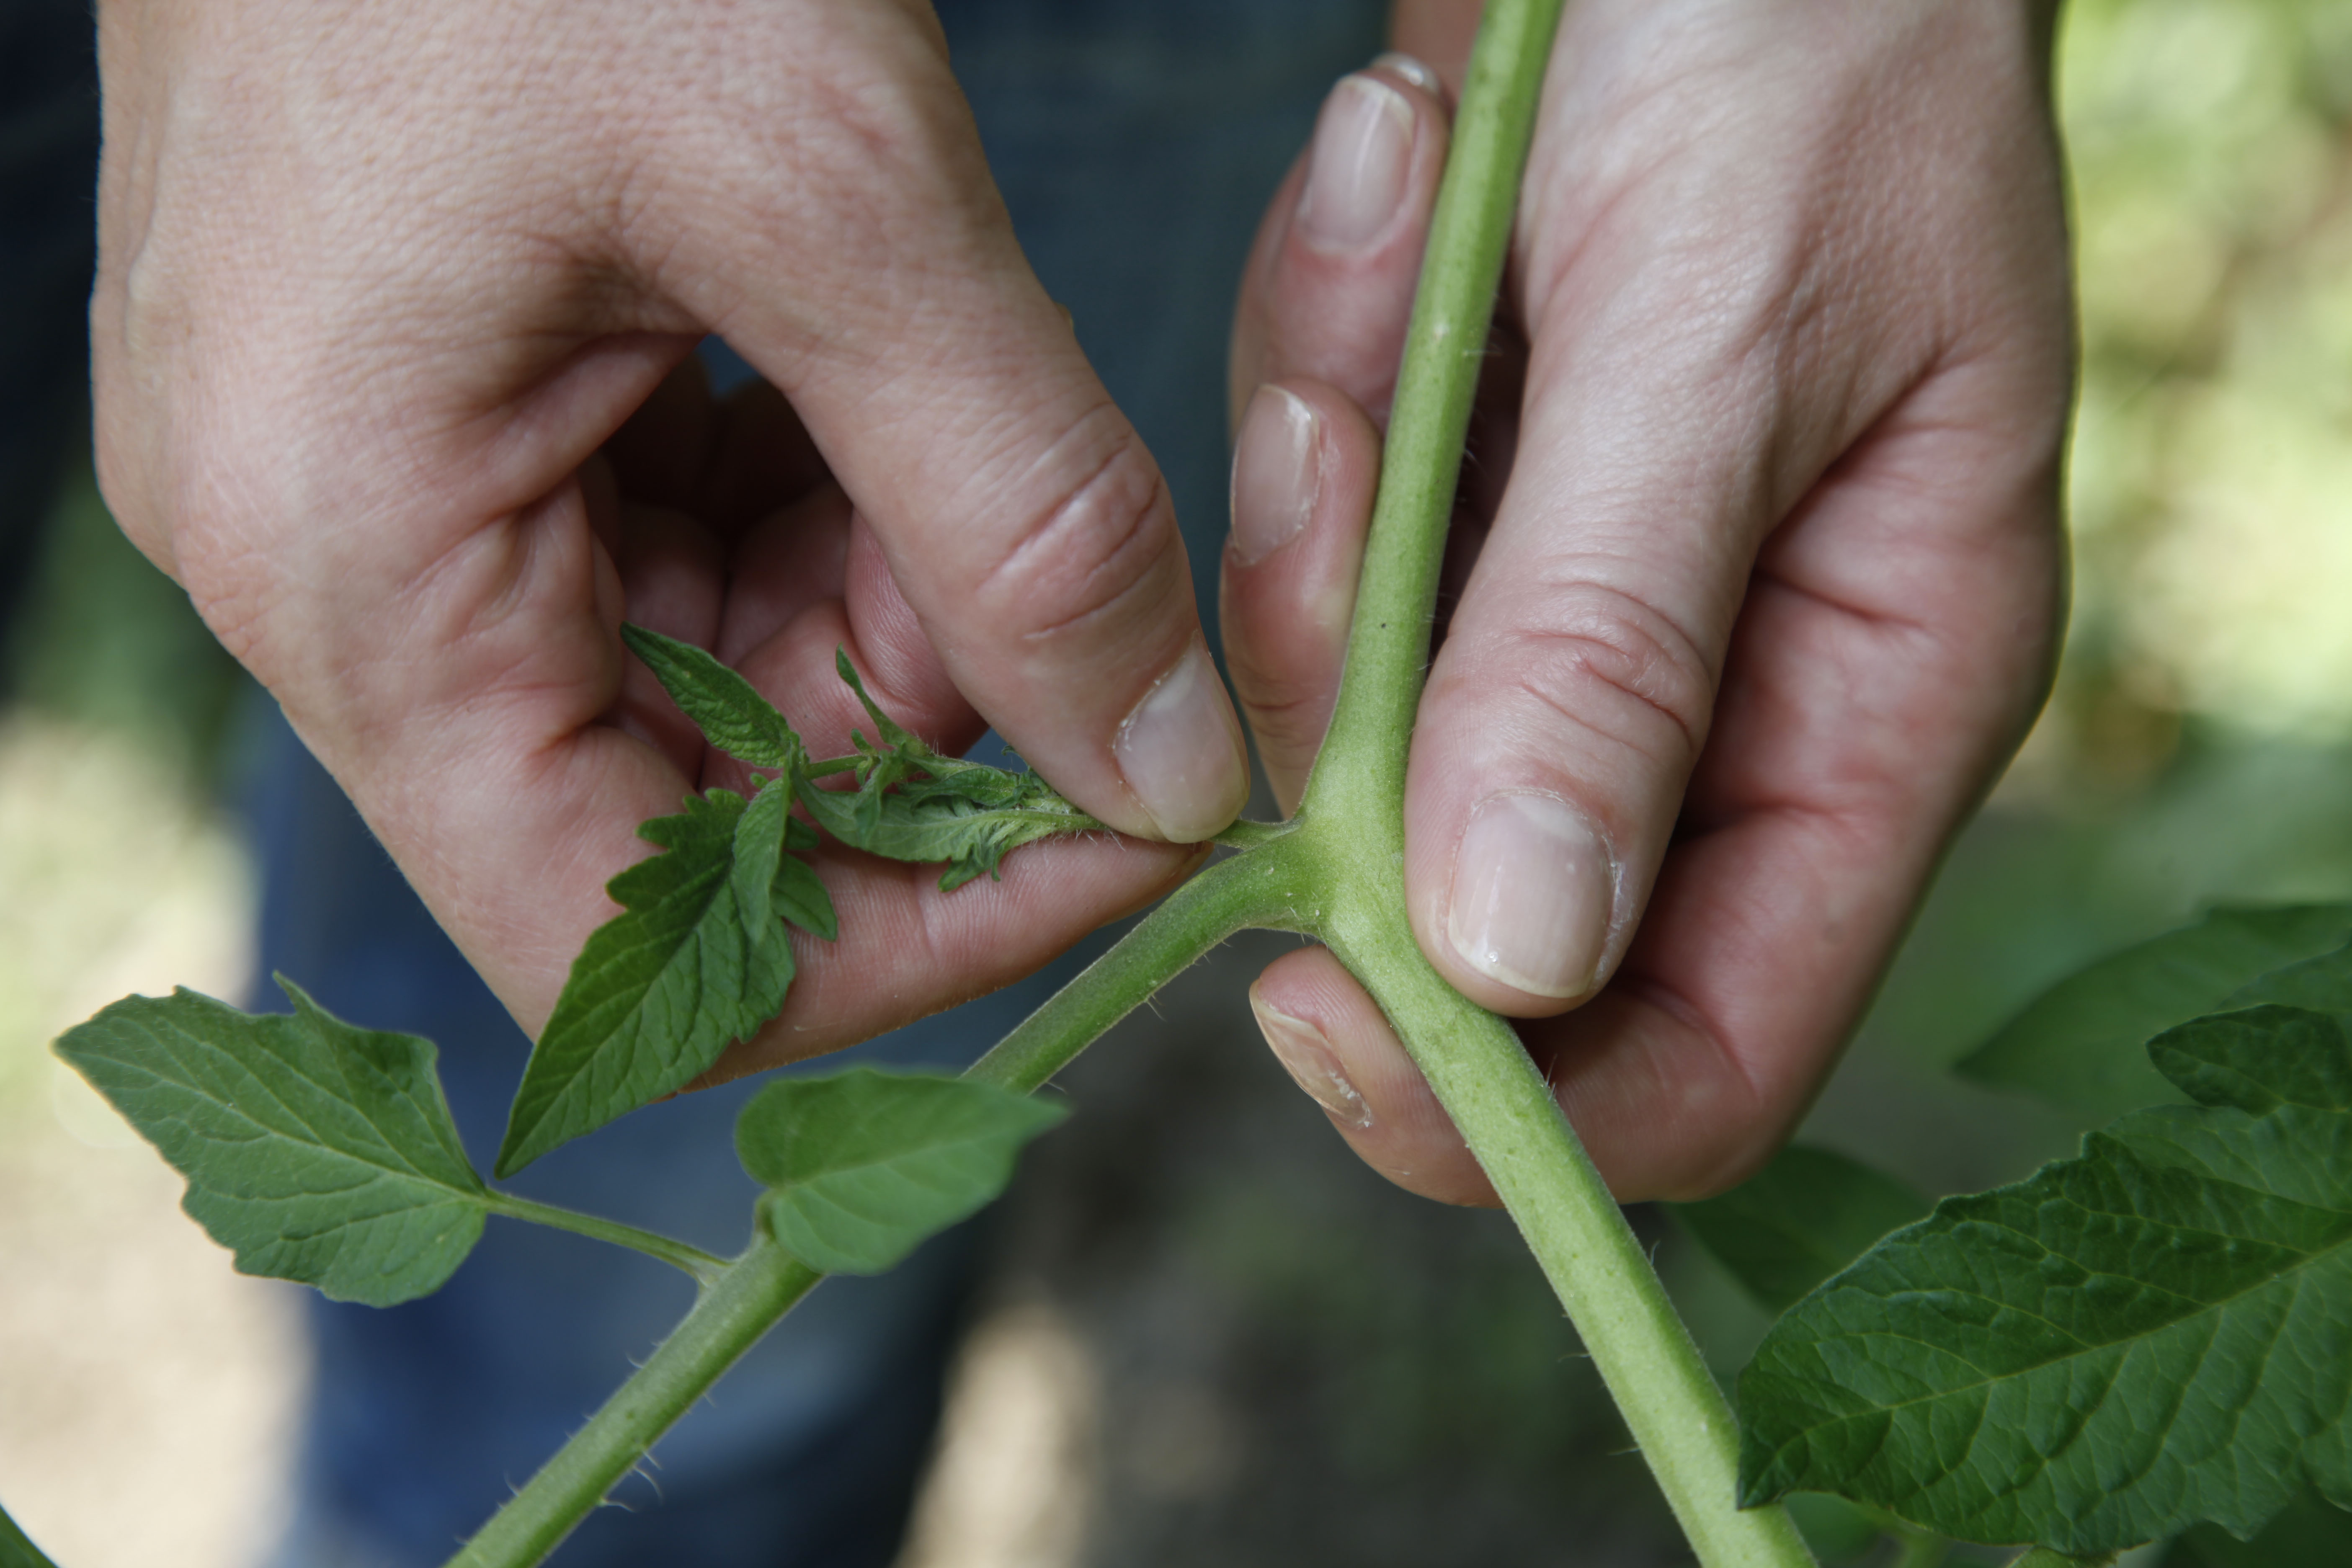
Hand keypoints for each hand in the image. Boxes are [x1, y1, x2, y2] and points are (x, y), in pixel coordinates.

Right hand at [90, 0, 1248, 1062]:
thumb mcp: (829, 189)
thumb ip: (1023, 510)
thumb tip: (1165, 772)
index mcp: (351, 565)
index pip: (621, 944)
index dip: (886, 946)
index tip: (1105, 842)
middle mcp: (337, 565)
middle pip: (680, 808)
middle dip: (913, 728)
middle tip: (1068, 577)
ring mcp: (396, 482)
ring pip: (706, 673)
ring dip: (889, 601)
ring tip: (965, 415)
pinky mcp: (471, 398)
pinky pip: (685, 545)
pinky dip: (832, 502)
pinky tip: (892, 375)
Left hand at [1224, 1, 2069, 1200]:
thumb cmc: (1795, 42)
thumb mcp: (1722, 332)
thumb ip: (1615, 650)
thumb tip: (1517, 960)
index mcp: (1871, 700)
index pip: (1702, 1058)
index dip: (1500, 1086)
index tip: (1301, 980)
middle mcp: (1723, 696)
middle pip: (1474, 891)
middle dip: (1359, 696)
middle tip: (1342, 436)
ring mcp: (1578, 602)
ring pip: (1359, 710)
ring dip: (1327, 496)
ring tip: (1401, 217)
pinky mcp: (1468, 506)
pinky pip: (1318, 548)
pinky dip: (1313, 385)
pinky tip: (1385, 200)